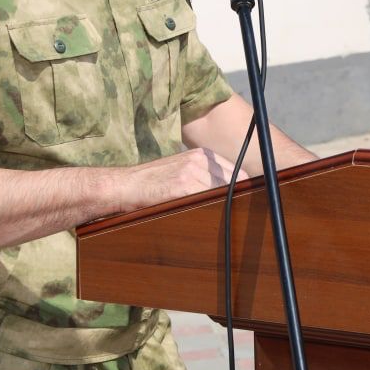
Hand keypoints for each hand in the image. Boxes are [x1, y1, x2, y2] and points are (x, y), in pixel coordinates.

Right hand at [117, 147, 233, 214]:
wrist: (126, 184)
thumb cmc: (153, 180)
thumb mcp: (182, 168)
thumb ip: (204, 174)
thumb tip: (231, 189)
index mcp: (201, 154)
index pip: (235, 171)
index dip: (240, 187)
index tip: (243, 199)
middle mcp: (199, 159)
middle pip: (231, 182)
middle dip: (233, 197)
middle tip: (235, 211)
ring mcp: (191, 172)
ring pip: (219, 192)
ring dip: (220, 205)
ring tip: (216, 215)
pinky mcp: (183, 186)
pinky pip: (206, 199)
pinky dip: (208, 208)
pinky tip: (203, 215)